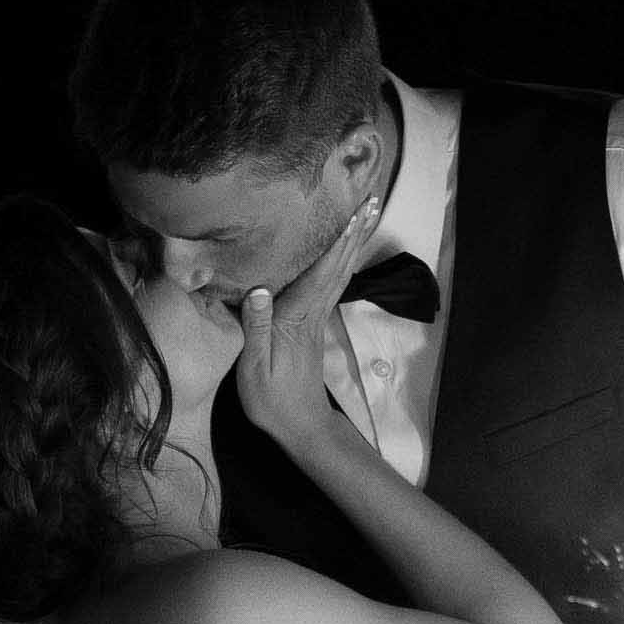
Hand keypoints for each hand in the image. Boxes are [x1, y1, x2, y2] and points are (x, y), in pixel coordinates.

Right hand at [235, 196, 379, 441]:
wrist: (301, 427)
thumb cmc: (273, 401)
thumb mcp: (254, 369)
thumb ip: (256, 329)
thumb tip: (258, 289)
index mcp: (297, 318)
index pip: (320, 273)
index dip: (335, 242)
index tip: (350, 212)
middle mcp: (312, 311)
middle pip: (338, 265)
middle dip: (353, 230)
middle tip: (369, 196)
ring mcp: (316, 316)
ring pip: (339, 271)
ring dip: (352, 240)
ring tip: (366, 211)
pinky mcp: (314, 321)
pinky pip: (332, 281)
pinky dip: (341, 259)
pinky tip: (344, 246)